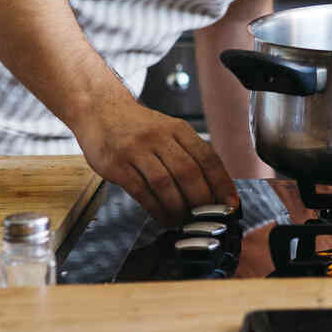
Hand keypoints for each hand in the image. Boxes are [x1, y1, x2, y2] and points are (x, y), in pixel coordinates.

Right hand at [74, 95, 236, 224]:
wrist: (100, 110)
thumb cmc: (138, 126)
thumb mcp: (168, 129)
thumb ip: (187, 153)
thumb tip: (213, 187)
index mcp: (178, 129)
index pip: (208, 157)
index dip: (222, 183)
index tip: (230, 204)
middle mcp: (159, 136)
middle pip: (188, 172)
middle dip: (201, 200)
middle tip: (207, 218)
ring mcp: (136, 149)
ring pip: (165, 183)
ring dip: (178, 208)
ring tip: (184, 221)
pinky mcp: (116, 164)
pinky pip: (140, 190)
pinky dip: (155, 208)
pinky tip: (162, 217)